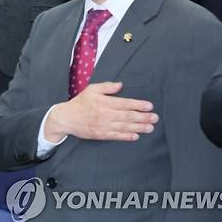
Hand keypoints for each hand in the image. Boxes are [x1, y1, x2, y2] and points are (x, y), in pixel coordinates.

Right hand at [43, 82, 157, 142]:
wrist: (66, 118)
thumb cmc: (80, 103)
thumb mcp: (91, 89)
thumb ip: (107, 87)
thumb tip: (120, 85)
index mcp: (103, 102)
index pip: (124, 103)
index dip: (138, 105)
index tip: (149, 106)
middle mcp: (104, 114)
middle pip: (127, 116)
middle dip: (143, 117)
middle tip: (155, 118)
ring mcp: (103, 125)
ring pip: (124, 127)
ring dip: (139, 127)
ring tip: (150, 127)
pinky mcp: (100, 134)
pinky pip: (116, 136)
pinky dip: (126, 136)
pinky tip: (136, 136)